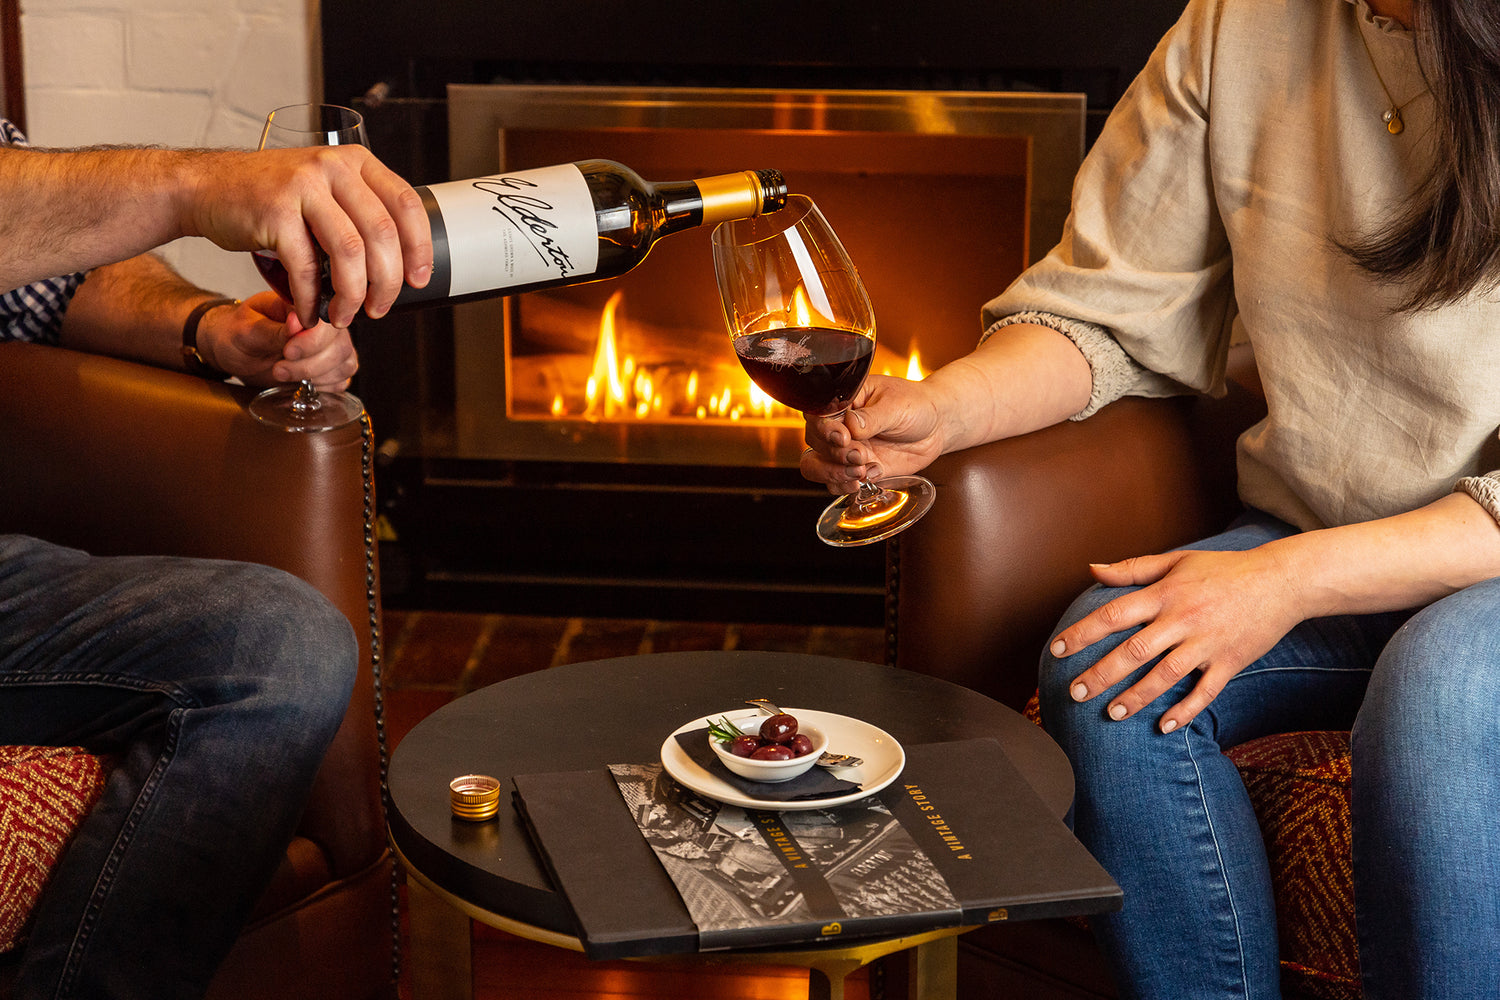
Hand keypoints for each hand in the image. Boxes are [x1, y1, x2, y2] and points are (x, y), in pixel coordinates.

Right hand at [181, 146, 431, 326]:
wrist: (206, 188)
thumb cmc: (272, 198)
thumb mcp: (325, 190)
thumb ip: (360, 214)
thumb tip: (400, 266)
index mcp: (355, 162)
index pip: (406, 204)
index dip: (420, 248)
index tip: (420, 280)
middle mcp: (332, 167)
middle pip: (383, 234)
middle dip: (388, 282)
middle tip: (380, 308)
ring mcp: (303, 186)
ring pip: (350, 252)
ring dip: (352, 295)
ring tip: (346, 315)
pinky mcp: (275, 211)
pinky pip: (307, 266)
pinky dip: (313, 298)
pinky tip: (311, 311)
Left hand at [196, 291, 356, 390]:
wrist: (231, 350)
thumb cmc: (235, 333)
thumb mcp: (246, 330)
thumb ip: (273, 329)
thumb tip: (298, 322)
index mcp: (302, 304)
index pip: (326, 321)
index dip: (312, 341)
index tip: (287, 352)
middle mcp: (322, 324)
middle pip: (340, 346)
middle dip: (310, 364)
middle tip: (279, 368)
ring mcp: (329, 346)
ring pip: (345, 364)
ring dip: (315, 377)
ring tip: (283, 375)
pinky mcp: (329, 367)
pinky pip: (342, 380)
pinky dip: (324, 387)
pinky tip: (300, 383)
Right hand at [801, 374, 943, 492]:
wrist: (936, 428)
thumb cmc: (914, 406)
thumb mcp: (896, 405)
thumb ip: (872, 417)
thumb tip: (850, 425)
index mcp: (843, 403)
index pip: (817, 415)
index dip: (824, 429)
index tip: (844, 437)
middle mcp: (838, 427)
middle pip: (814, 442)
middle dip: (834, 454)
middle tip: (860, 455)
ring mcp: (845, 450)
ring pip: (817, 466)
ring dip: (835, 474)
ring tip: (861, 473)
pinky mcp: (855, 470)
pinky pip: (836, 483)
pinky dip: (847, 485)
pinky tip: (871, 476)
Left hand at [1051, 545, 1304, 732]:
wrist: (1282, 581)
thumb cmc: (1223, 569)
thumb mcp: (1176, 560)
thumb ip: (1132, 568)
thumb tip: (1092, 568)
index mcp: (1164, 594)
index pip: (1113, 615)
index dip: (1082, 634)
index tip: (1056, 651)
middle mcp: (1182, 619)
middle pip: (1133, 651)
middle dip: (1101, 675)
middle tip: (1075, 694)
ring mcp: (1207, 643)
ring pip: (1165, 675)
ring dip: (1136, 697)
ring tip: (1111, 713)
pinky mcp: (1230, 662)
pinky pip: (1205, 692)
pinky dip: (1186, 710)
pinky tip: (1164, 726)